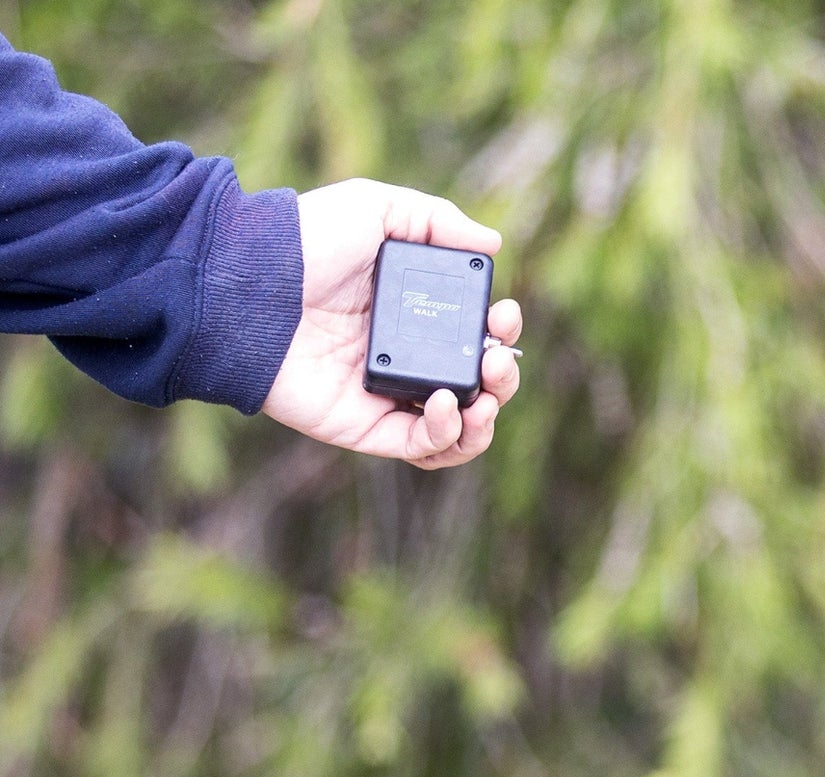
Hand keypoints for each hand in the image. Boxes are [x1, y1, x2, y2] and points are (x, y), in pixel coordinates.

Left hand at [262, 180, 522, 470]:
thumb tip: (493, 246)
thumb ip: (437, 221)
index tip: (503, 316)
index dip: (499, 331)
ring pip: (457, 429)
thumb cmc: (305, 240)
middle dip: (502, 377)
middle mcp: (403, 356)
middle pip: (476, 386)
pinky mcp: (365, 427)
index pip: (474, 334)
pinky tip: (447, 405)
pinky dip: (446, 436)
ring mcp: (385, 396)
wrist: (250, 283)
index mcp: (411, 311)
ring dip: (484, 419)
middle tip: (497, 360)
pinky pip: (421, 448)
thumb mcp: (376, 208)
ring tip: (485, 397)